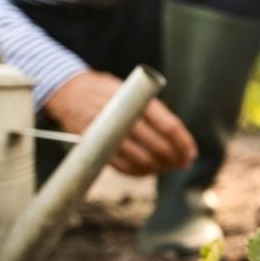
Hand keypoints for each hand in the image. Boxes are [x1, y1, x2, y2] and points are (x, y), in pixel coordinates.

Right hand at [44, 69, 195, 176]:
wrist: (68, 91)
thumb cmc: (106, 90)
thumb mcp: (130, 88)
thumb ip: (151, 109)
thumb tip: (177, 136)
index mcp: (135, 100)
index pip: (168, 126)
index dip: (183, 143)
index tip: (191, 153)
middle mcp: (122, 117)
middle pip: (157, 145)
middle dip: (175, 158)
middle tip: (185, 163)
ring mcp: (107, 133)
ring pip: (141, 159)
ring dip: (159, 167)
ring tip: (170, 167)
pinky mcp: (96, 146)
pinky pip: (122, 167)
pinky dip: (139, 172)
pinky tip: (149, 170)